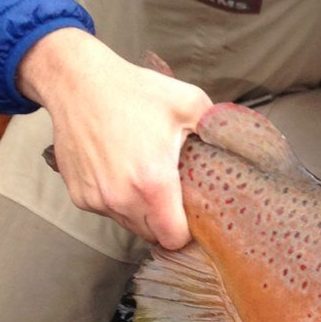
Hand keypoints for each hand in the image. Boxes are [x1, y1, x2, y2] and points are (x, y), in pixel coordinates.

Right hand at [17, 28, 211, 248]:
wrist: (78, 83)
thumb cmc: (134, 92)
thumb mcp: (189, 103)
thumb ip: (219, 130)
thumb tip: (243, 147)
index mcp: (153, 184)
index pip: (174, 238)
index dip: (187, 231)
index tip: (193, 215)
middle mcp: (121, 199)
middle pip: (152, 235)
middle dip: (166, 221)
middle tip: (173, 191)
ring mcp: (97, 199)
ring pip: (128, 224)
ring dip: (141, 211)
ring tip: (146, 176)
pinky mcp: (79, 195)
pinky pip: (107, 211)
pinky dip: (117, 200)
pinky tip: (122, 171)